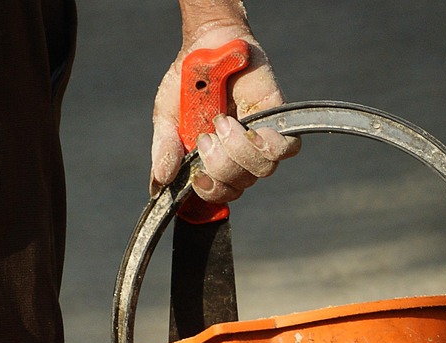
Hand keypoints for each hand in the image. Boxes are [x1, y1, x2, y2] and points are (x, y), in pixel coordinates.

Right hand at [150, 26, 300, 202]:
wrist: (209, 45)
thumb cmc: (188, 82)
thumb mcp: (167, 116)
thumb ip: (165, 148)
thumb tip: (160, 181)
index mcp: (213, 161)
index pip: (219, 194)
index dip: (210, 191)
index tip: (197, 174)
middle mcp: (239, 157)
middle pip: (240, 185)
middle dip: (221, 167)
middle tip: (206, 138)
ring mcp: (260, 141)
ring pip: (261, 169)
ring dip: (239, 151)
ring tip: (223, 122)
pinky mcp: (279, 123)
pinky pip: (284, 149)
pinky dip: (268, 144)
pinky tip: (251, 129)